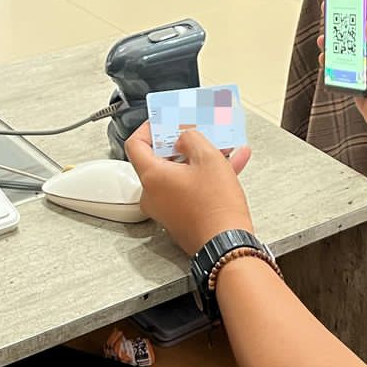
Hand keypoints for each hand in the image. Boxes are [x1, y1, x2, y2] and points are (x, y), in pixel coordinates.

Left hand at [126, 122, 253, 253]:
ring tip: (223, 144)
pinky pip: (190, 188)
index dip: (149, 128)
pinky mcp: (182, 216)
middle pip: (160, 158)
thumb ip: (191, 138)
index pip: (135, 144)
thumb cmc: (216, 209)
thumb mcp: (208, 158)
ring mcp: (167, 207)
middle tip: (196, 130)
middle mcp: (154, 194)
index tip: (163, 120)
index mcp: (152, 177)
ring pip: (180, 173)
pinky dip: (206, 175)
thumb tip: (184, 136)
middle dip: (183, 142)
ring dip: (201, 157)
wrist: (228, 245)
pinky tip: (232, 163)